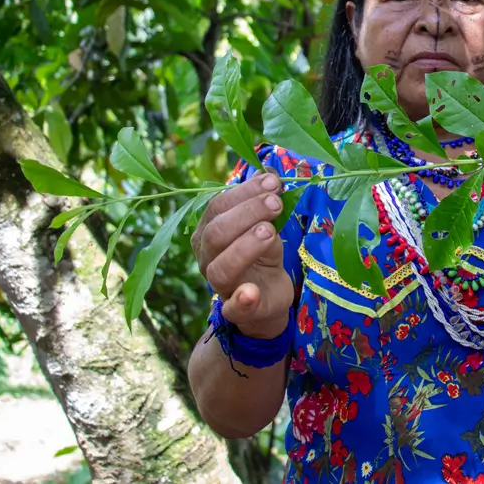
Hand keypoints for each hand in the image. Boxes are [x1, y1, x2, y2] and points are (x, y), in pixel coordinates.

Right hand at [191, 170, 294, 338]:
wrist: (268, 296)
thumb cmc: (262, 254)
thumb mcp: (264, 225)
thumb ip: (263, 204)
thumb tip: (271, 174)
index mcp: (209, 231)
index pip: (218, 206)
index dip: (245, 192)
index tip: (273, 182)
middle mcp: (207, 256)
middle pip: (216, 233)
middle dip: (248, 213)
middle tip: (276, 203)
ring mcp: (220, 285)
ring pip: (221, 267)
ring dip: (246, 247)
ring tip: (270, 232)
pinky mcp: (238, 310)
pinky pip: (233, 308)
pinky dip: (242, 300)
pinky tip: (251, 292)